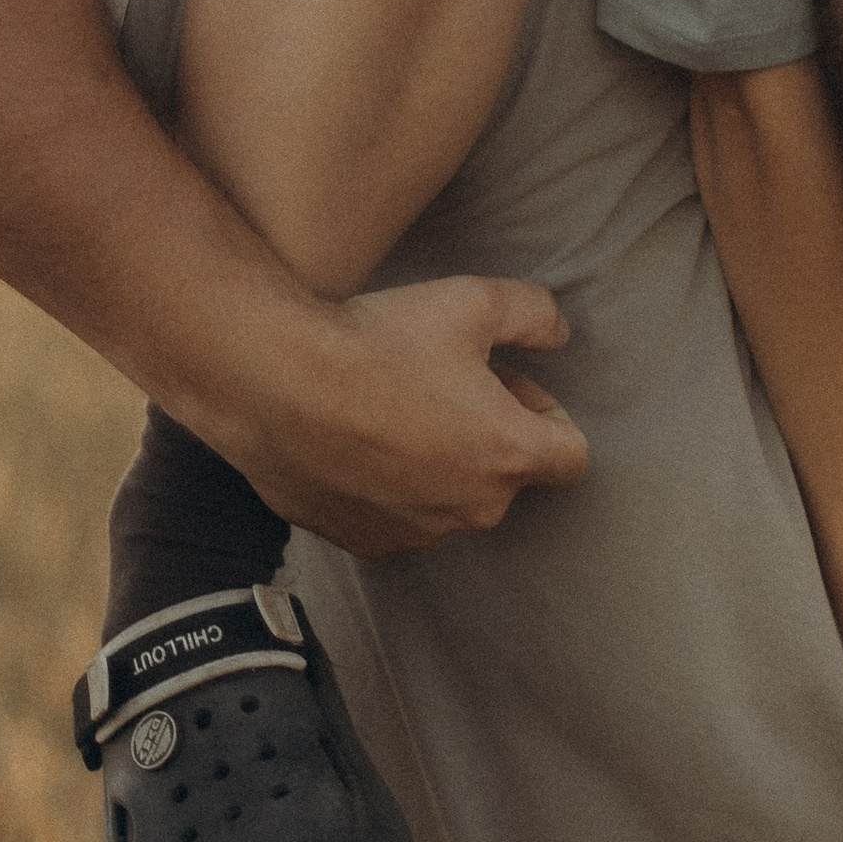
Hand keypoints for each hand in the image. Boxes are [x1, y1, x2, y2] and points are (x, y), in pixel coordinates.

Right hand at [211, 275, 589, 555]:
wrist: (271, 381)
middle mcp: (469, 509)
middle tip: (445, 380)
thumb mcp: (473, 301)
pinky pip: (396, 516)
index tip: (509, 382)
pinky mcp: (362, 541)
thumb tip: (559, 334)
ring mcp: (414, 533)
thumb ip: (535, 315)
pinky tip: (356, 438)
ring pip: (449, 499)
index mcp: (508, 456)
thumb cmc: (376, 340)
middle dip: (490, 431)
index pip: (571, 457)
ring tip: (394, 407)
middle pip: (506, 476)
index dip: (549, 413)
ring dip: (439, 462)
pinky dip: (389, 486)